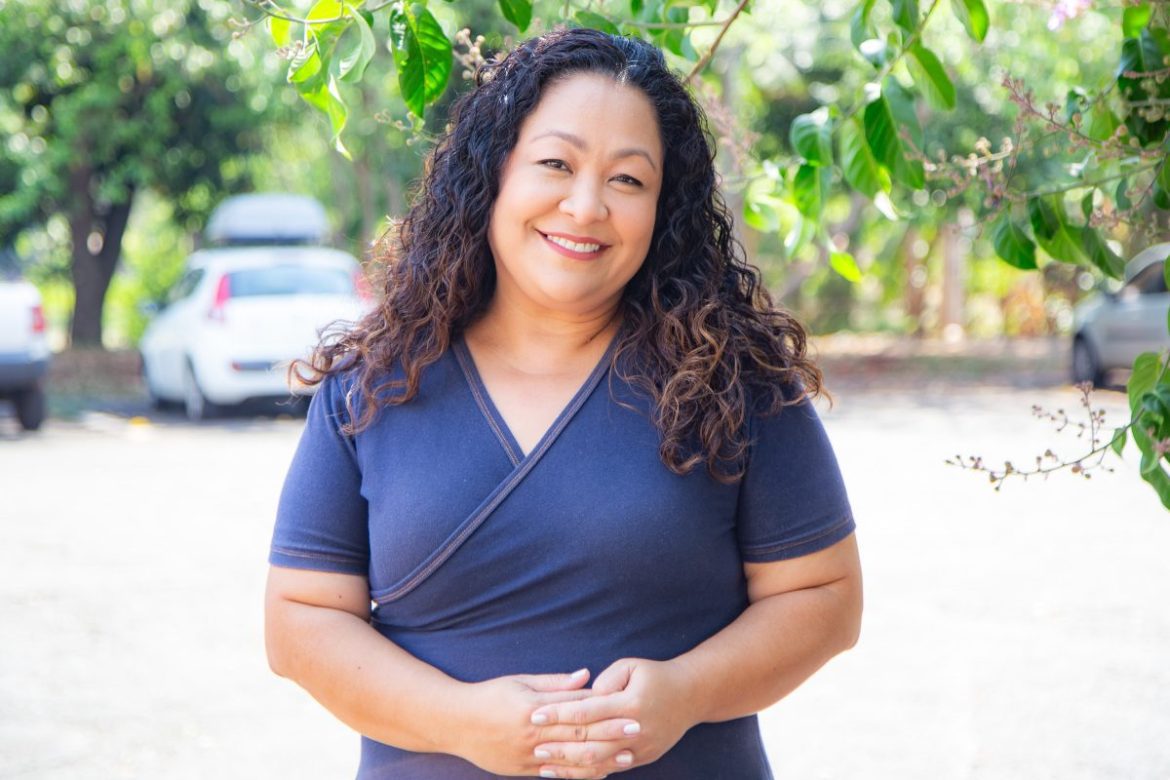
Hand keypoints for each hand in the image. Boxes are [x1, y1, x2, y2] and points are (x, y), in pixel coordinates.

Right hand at [448, 669, 637, 777]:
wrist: (454, 723)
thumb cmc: (489, 696)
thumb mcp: (519, 681)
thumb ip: (554, 683)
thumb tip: (586, 675)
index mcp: (533, 708)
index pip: (575, 709)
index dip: (604, 710)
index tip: (629, 708)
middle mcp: (532, 733)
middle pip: (578, 735)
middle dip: (610, 733)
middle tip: (637, 730)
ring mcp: (527, 755)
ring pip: (571, 760)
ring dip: (602, 759)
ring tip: (626, 757)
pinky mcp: (522, 770)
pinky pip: (556, 774)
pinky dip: (578, 774)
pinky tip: (598, 772)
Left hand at [529, 658, 696, 777]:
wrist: (691, 696)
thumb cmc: (655, 676)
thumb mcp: (631, 666)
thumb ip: (605, 680)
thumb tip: (583, 696)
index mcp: (630, 704)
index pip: (586, 712)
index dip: (559, 713)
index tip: (536, 714)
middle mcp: (635, 730)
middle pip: (590, 742)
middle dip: (559, 745)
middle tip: (532, 745)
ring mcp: (640, 748)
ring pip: (599, 763)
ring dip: (569, 765)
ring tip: (543, 765)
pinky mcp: (642, 758)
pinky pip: (610, 769)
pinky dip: (587, 772)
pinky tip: (567, 772)